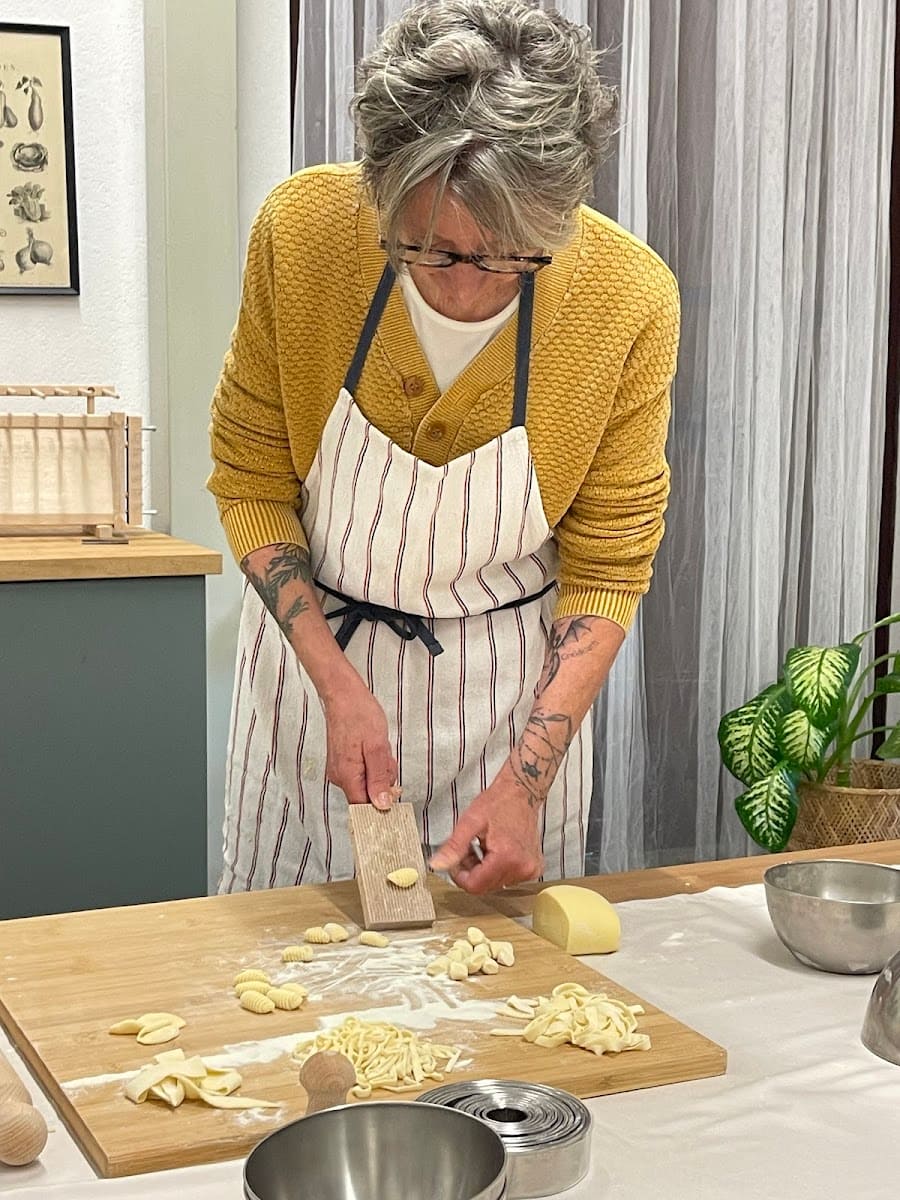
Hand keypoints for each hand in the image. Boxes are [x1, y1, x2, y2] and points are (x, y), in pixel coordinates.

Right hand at [322, 680, 397, 809]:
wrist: (343, 695)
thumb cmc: (359, 714)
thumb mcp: (377, 747)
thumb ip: (379, 778)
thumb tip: (382, 804)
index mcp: (347, 775)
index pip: (364, 807)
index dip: (381, 803)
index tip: (393, 790)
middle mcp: (339, 776)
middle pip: (367, 795)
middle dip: (383, 779)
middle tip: (385, 756)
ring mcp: (339, 769)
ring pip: (367, 782)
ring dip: (379, 769)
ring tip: (378, 747)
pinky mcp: (342, 762)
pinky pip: (362, 772)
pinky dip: (372, 762)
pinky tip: (372, 747)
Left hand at [429, 762, 543, 892]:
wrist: (522, 793)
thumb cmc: (497, 803)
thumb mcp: (470, 821)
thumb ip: (454, 846)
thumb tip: (437, 865)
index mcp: (507, 858)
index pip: (475, 886)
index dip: (460, 875)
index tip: (458, 857)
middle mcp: (523, 868)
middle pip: (484, 886)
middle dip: (472, 870)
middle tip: (471, 847)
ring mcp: (531, 870)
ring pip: (494, 884)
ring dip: (483, 869)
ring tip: (484, 846)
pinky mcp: (534, 869)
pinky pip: (506, 878)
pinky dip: (496, 868)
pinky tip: (495, 850)